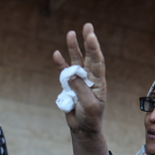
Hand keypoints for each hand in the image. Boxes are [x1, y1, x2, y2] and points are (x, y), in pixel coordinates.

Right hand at [53, 24, 110, 154]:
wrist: (83, 129)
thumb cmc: (90, 118)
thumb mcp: (89, 105)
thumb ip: (81, 88)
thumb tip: (71, 74)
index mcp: (98, 82)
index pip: (97, 62)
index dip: (94, 48)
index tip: (90, 36)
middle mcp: (90, 78)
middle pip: (88, 56)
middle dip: (87, 41)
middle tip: (87, 25)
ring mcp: (79, 81)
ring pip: (75, 61)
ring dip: (73, 48)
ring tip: (70, 33)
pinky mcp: (69, 86)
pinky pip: (64, 73)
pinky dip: (60, 64)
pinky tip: (56, 54)